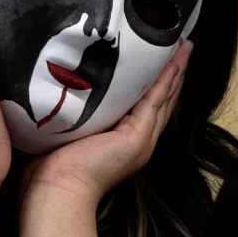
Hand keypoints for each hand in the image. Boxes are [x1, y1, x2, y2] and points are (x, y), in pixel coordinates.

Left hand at [23, 40, 190, 205]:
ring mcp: (142, 138)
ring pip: (164, 97)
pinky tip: (173, 62)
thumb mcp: (69, 133)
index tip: (164, 59)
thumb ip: (76, 115)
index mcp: (125, 140)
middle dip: (173, 73)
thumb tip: (59, 89)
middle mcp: (139, 139)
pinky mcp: (137, 135)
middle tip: (183, 46)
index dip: (157, 82)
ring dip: (175, 71)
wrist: (59, 190)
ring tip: (185, 47)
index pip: (147, 106)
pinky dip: (166, 80)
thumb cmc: (53, 169)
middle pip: (163, 100)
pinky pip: (156, 100)